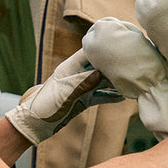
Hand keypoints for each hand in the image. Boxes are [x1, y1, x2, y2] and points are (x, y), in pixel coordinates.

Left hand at [5, 49, 120, 144]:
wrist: (35, 124)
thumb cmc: (46, 106)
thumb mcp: (66, 93)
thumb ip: (84, 82)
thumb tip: (102, 73)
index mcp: (70, 67)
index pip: (89, 51)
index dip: (103, 46)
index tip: (119, 43)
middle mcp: (77, 74)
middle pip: (99, 66)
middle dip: (113, 65)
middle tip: (131, 65)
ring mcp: (80, 87)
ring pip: (102, 81)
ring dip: (115, 82)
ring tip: (131, 81)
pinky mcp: (83, 100)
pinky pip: (100, 95)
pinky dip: (111, 96)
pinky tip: (123, 97)